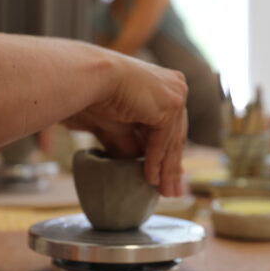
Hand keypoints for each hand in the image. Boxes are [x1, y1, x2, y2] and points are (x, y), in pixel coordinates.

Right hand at [72, 55, 187, 196]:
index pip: (173, 125)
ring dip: (167, 171)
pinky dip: (157, 162)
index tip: (170, 174)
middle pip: (177, 135)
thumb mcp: (121, 123)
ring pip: (173, 141)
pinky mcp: (170, 105)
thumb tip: (142, 163)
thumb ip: (135, 140)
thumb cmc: (97, 94)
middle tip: (173, 190)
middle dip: (174, 166)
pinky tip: (151, 179)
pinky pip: (164, 141)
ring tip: (164, 193)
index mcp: (168, 84)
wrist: (92, 77)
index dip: (171, 152)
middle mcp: (177, 87)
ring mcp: (176, 95)